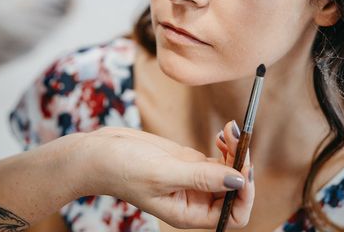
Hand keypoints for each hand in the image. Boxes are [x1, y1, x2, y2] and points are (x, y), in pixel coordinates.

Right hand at [83, 127, 253, 228]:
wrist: (98, 153)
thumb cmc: (122, 168)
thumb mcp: (163, 173)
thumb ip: (201, 178)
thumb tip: (239, 181)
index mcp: (188, 213)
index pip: (232, 214)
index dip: (244, 193)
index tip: (243, 165)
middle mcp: (194, 200)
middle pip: (234, 190)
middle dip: (241, 164)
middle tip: (236, 137)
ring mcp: (191, 179)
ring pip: (228, 171)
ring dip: (234, 151)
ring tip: (229, 129)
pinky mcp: (186, 161)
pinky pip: (216, 158)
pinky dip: (224, 145)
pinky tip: (221, 133)